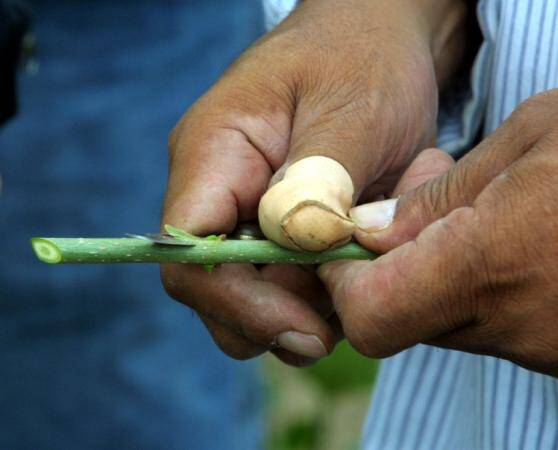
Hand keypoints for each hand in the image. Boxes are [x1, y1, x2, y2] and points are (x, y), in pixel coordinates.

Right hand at [161, 0, 465, 364]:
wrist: (377, 42)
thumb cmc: (361, 58)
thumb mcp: (352, 108)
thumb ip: (320, 176)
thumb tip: (295, 243)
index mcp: (212, 156)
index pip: (188, 256)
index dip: (237, 305)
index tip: (307, 329)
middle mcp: (217, 194)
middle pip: (217, 291)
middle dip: (280, 316)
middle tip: (350, 305)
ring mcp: (246, 216)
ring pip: (255, 298)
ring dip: (311, 305)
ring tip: (368, 265)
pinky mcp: (279, 229)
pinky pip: (289, 284)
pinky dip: (328, 290)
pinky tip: (364, 255)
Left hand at [319, 90, 557, 376]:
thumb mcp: (538, 136)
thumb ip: (443, 196)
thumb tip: (370, 232)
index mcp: (497, 263)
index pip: (371, 315)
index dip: (342, 282)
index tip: (345, 241)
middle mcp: (516, 322)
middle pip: (398, 320)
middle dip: (382, 272)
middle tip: (410, 210)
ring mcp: (542, 346)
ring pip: (439, 322)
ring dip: (429, 275)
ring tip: (471, 215)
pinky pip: (485, 324)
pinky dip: (471, 288)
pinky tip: (505, 241)